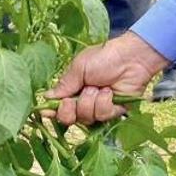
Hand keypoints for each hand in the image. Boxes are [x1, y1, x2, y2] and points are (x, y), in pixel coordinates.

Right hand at [43, 32, 169, 125]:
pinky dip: (104, 103)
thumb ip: (63, 85)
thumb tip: (46, 98)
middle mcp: (84, 102)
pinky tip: (109, 92)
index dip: (52, 112)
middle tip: (75, 97)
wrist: (129, 57)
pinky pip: (103, 116)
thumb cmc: (104, 57)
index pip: (58, 108)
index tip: (46, 112)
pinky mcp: (114, 112)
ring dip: (89, 102)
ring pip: (85, 118)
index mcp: (73, 90)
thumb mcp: (78, 68)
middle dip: (70, 109)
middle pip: (69, 119)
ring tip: (98, 88)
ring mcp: (99, 108)